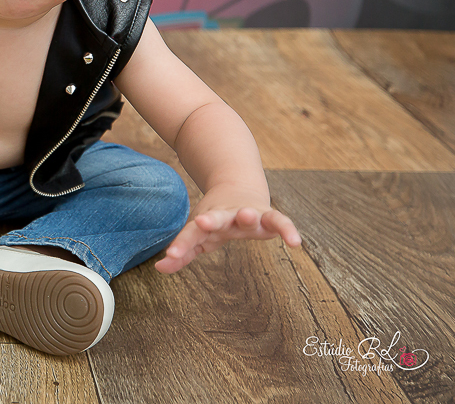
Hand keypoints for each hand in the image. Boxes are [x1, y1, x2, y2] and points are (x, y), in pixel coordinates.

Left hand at [155, 185, 300, 273]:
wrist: (238, 187)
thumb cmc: (216, 219)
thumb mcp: (199, 235)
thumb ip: (183, 252)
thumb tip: (159, 268)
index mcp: (207, 221)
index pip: (192, 233)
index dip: (182, 244)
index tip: (170, 255)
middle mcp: (226, 215)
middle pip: (217, 217)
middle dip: (210, 219)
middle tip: (202, 222)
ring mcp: (248, 213)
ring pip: (249, 214)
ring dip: (247, 216)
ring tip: (248, 216)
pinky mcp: (268, 216)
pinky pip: (280, 221)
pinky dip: (287, 229)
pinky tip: (295, 243)